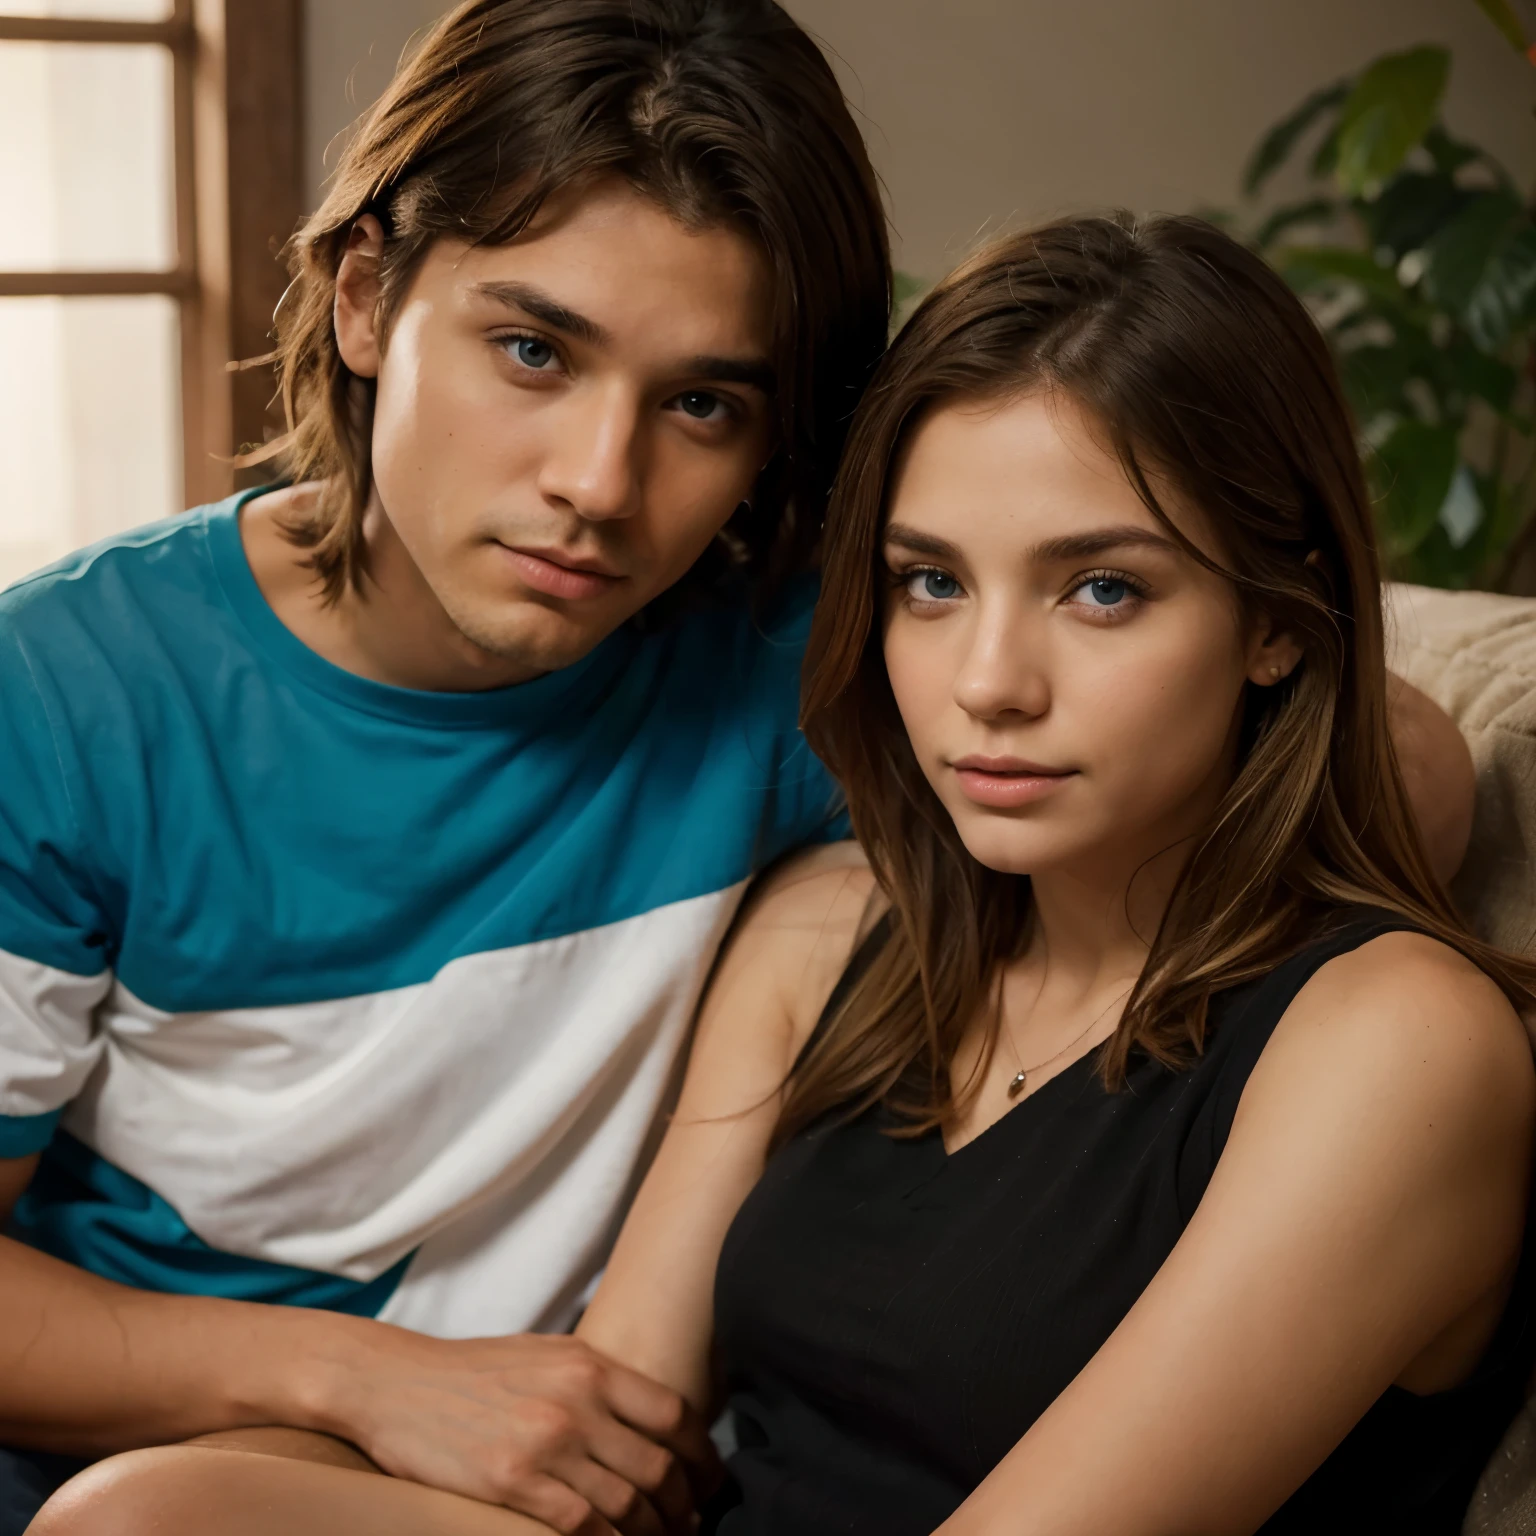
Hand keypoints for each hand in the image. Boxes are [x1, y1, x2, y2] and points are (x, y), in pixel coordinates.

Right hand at [315, 1327, 721, 1535]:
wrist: (397, 1382)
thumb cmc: (473, 1370)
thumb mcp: (546, 1353)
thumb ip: (596, 1380)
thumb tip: (647, 1415)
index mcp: (589, 1365)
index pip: (672, 1413)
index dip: (701, 1454)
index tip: (710, 1477)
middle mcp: (577, 1401)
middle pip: (657, 1465)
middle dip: (683, 1503)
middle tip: (690, 1522)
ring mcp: (546, 1443)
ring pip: (626, 1504)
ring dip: (652, 1531)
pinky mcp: (514, 1482)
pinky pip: (581, 1526)